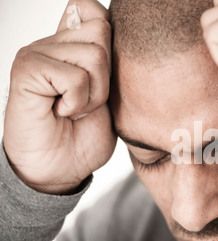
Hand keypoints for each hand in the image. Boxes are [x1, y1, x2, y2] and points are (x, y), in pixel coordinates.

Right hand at [4, 0, 115, 194]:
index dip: (108, 33)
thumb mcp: (109, 96)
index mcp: (70, 46)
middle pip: (102, 32)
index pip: (91, 9)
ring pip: (94, 55)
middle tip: (88, 101)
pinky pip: (74, 77)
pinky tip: (62, 112)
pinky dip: (77, 102)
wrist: (61, 170)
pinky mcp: (27, 70)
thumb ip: (109, 63)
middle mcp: (52, 43)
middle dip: (106, 76)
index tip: (102, 74)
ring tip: (76, 109)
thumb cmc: (84, 136)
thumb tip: (113, 27)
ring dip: (93, 93)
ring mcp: (36, 54)